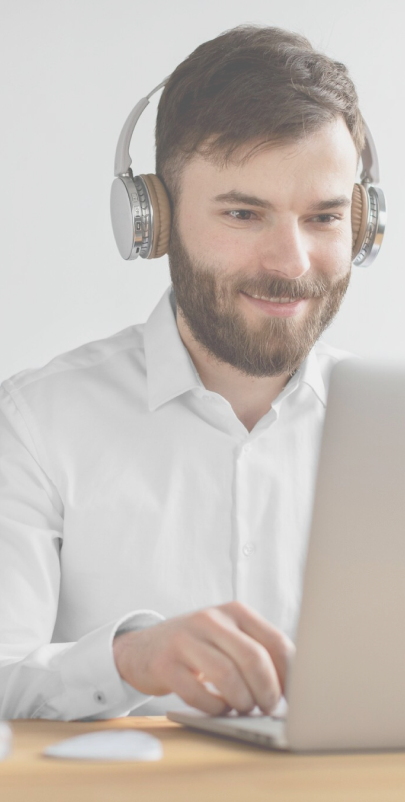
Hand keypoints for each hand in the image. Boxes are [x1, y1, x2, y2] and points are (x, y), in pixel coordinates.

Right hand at [113, 601, 293, 714]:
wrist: (144, 647)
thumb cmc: (199, 647)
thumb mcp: (228, 637)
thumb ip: (258, 651)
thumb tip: (294, 685)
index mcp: (234, 611)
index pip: (275, 641)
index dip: (289, 674)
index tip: (292, 695)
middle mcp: (210, 619)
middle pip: (252, 657)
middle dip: (267, 690)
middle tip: (269, 707)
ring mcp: (185, 639)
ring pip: (226, 675)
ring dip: (242, 701)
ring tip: (245, 709)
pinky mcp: (165, 664)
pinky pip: (197, 693)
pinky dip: (214, 708)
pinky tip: (219, 709)